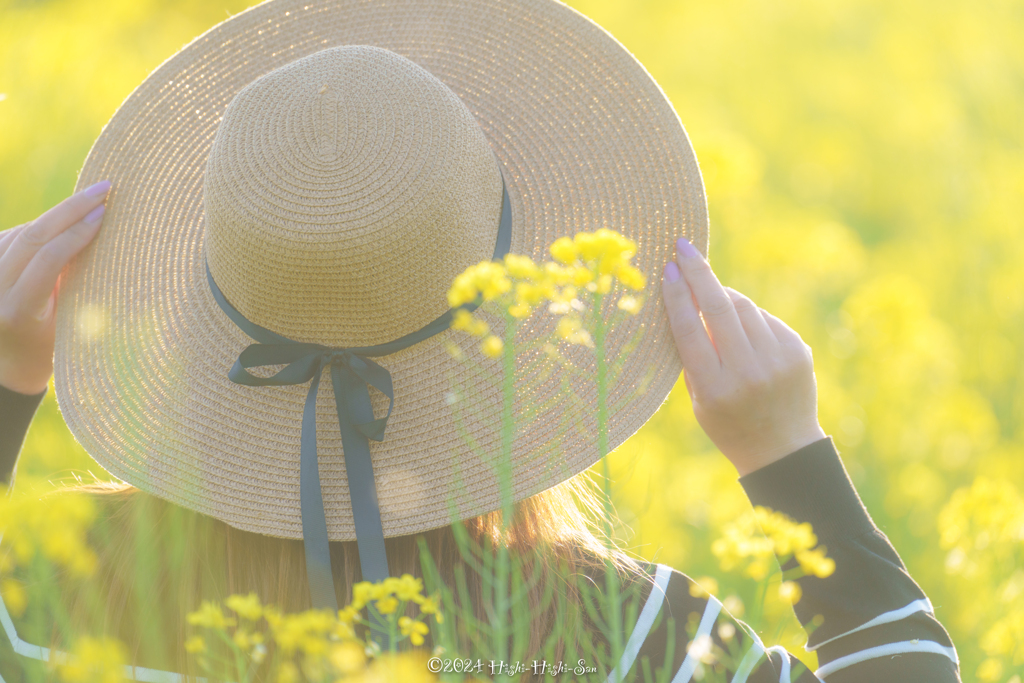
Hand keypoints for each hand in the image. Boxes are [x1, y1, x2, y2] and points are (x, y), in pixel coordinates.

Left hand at [0, 180, 109, 394]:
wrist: (7, 365)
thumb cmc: (48, 350)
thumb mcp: (68, 324)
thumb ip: (71, 281)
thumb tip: (93, 234)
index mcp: (18, 310)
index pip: (48, 258)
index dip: (78, 231)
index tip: (105, 212)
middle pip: (31, 235)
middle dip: (70, 209)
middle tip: (103, 189)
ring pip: (21, 232)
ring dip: (56, 217)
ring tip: (89, 206)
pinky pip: (10, 237)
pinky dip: (38, 229)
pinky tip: (60, 227)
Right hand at [661, 237, 825, 475]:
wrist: (782, 448)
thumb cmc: (728, 423)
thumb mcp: (699, 400)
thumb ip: (693, 356)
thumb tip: (686, 302)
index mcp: (715, 388)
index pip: (691, 330)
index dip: (678, 295)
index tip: (668, 268)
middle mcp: (748, 372)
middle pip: (720, 308)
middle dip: (700, 273)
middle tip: (684, 248)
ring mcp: (777, 361)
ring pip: (745, 308)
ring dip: (725, 296)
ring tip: (712, 297)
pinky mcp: (798, 352)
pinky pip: (766, 319)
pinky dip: (750, 317)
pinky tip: (744, 331)